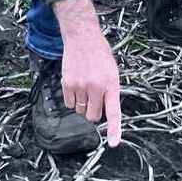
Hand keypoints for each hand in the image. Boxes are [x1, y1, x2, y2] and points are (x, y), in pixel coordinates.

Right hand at [53, 0, 122, 146]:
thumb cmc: (99, 53)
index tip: (114, 143)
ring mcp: (80, 86)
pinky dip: (71, 99)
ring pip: (79, 110)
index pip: (114, 112)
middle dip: (93, 111)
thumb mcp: (112, 71)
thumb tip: (106, 109)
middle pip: (92, 116)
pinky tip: (76, 85)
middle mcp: (96, 87)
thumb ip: (110, 91)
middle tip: (94, 98)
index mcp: (111, 84)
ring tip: (84, 86)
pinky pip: (68, 103)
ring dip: (82, 104)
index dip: (114, 130)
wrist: (82, 37)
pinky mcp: (67, 83)